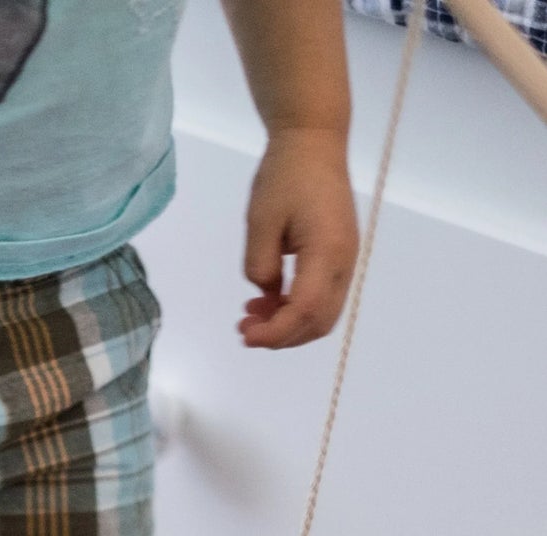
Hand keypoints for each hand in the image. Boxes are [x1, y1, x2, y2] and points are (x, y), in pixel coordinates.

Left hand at [239, 126, 358, 349]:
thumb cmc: (285, 175)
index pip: (304, 310)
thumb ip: (260, 264)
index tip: (245, 334)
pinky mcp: (340, 258)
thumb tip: (265, 295)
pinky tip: (268, 301)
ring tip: (252, 316)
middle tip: (244, 328)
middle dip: (281, 336)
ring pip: (322, 316)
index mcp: (326, 251)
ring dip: (288, 326)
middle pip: (318, 322)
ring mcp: (345, 261)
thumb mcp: (260, 220)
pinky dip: (296, 310)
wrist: (314, 143)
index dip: (274, 332)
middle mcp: (344, 262)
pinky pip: (322, 298)